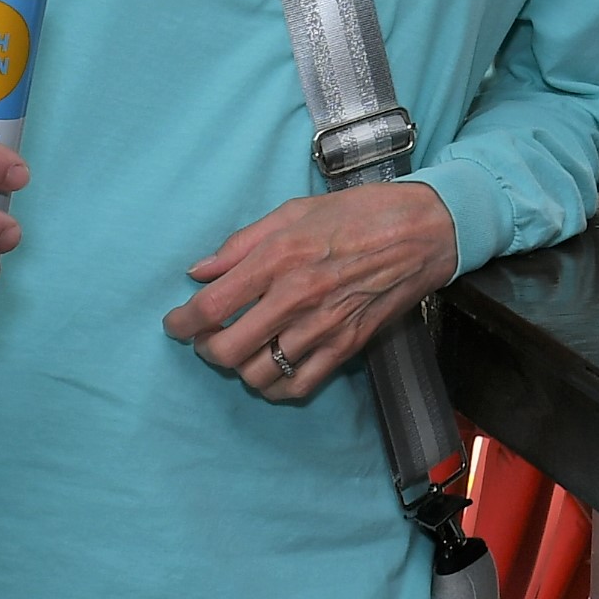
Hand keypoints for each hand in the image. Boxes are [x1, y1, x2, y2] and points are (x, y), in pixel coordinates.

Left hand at [167, 182, 459, 399]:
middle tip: (205, 337)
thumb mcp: (293, 211)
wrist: (423, 231)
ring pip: (259, 374)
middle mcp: (296, 297)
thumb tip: (200, 271)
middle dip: (205, 349)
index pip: (211, 306)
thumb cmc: (358, 213)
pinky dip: (277, 387)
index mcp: (278, 258)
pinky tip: (272, 370)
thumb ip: (241, 244)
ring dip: (239, 368)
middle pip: (227, 349)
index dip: (182, 322)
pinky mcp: (347, 346)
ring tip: (241, 351)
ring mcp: (323, 327)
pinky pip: (300, 386)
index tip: (175, 323)